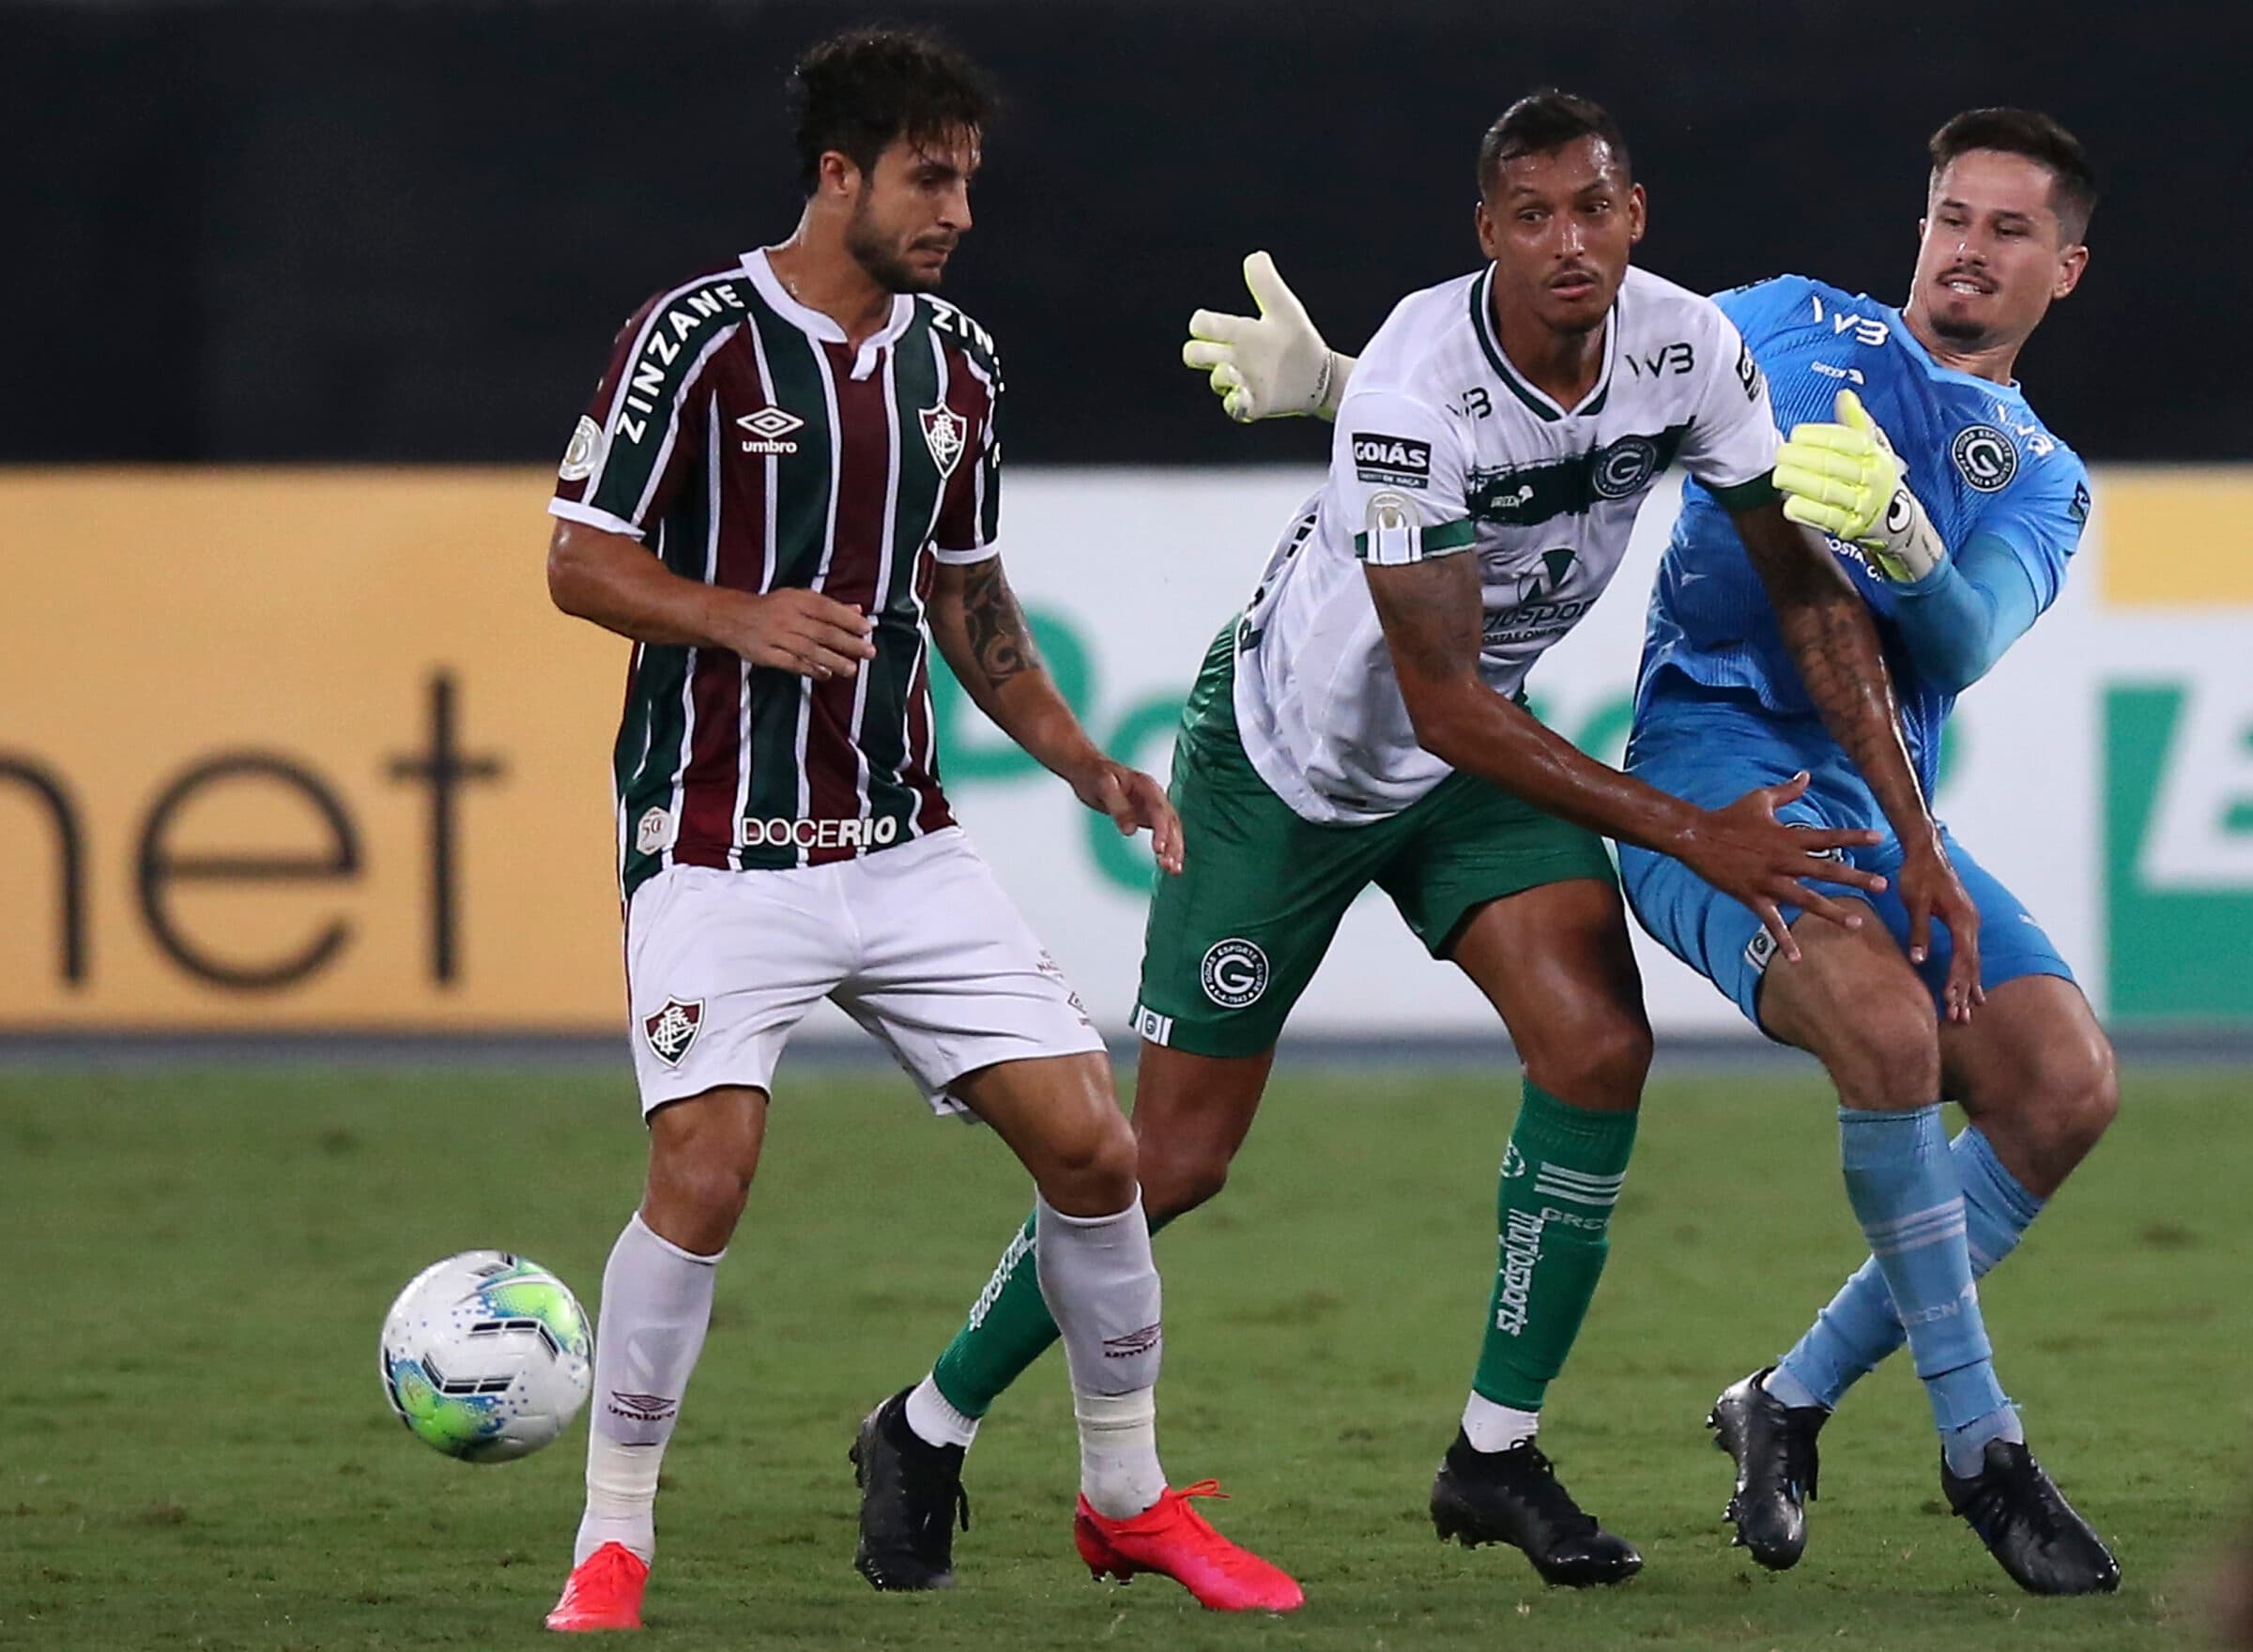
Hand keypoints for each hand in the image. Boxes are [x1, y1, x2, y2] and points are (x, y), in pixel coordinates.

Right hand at [711, 588, 876, 679]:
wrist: (732, 617)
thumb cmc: (772, 607)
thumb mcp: (798, 598)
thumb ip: (829, 606)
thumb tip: (858, 610)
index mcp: (796, 599)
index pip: (827, 608)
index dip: (848, 619)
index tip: (867, 628)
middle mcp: (787, 616)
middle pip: (822, 631)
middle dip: (848, 643)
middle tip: (869, 651)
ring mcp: (775, 636)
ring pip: (809, 650)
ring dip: (833, 661)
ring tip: (852, 669)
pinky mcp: (765, 654)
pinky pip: (791, 663)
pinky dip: (810, 670)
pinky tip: (825, 675)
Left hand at [1071, 759, 1183, 874]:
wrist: (1089, 770)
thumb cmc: (1095, 774)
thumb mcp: (1103, 786)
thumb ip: (1118, 808)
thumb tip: (1130, 831)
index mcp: (1146, 786)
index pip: (1159, 810)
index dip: (1161, 830)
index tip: (1158, 849)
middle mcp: (1154, 797)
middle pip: (1171, 822)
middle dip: (1173, 844)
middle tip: (1169, 866)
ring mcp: (1152, 807)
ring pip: (1170, 830)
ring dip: (1174, 850)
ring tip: (1173, 870)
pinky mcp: (1147, 817)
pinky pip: (1162, 834)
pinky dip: (1166, 849)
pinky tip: (1168, 865)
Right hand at [1180, 251, 1345, 421]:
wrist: (1319, 374)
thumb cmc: (1296, 340)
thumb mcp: (1283, 308)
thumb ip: (1267, 284)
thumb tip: (1255, 256)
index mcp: (1235, 334)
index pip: (1200, 327)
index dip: (1202, 325)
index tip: (1223, 327)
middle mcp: (1232, 359)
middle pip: (1193, 355)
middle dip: (1200, 352)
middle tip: (1227, 353)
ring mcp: (1240, 383)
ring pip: (1214, 380)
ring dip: (1222, 376)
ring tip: (1239, 373)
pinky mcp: (1252, 405)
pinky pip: (1233, 408)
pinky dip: (1236, 402)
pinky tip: (1245, 395)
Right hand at [1675, 772, 1887, 959]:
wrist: (1697, 837)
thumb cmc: (1729, 816)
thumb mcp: (1760, 799)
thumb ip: (1788, 790)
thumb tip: (1807, 775)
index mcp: (1788, 837)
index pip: (1828, 837)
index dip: (1854, 837)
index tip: (1879, 839)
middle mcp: (1784, 860)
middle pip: (1826, 870)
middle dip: (1856, 878)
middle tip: (1882, 886)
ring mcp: (1769, 881)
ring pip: (1806, 900)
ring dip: (1831, 912)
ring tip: (1855, 923)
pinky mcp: (1753, 897)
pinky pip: (1771, 923)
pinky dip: (1784, 941)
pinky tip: (1796, 958)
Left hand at [1774, 389, 1945, 582]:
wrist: (1896, 520)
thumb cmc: (1876, 477)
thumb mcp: (1874, 448)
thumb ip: (1856, 422)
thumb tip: (1844, 395)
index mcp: (1876, 455)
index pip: (1847, 442)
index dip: (1820, 436)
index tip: (1796, 433)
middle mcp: (1872, 479)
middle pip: (1834, 465)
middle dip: (1803, 458)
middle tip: (1781, 453)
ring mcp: (1862, 505)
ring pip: (1827, 491)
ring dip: (1799, 482)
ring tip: (1779, 474)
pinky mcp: (1851, 528)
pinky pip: (1826, 519)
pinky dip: (1806, 511)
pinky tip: (1789, 503)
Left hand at [1895, 833, 1983, 1021]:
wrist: (1927, 850)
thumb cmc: (1918, 873)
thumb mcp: (1914, 901)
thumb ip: (1919, 931)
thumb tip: (1919, 960)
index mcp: (1961, 918)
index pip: (1963, 957)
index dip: (1958, 981)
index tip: (1952, 1002)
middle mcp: (1971, 922)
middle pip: (1971, 964)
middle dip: (1966, 992)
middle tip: (1961, 1018)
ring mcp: (1970, 922)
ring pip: (1973, 960)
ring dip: (1969, 986)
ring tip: (1968, 1012)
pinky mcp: (1964, 922)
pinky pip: (1969, 953)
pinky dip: (1969, 973)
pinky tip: (1971, 989)